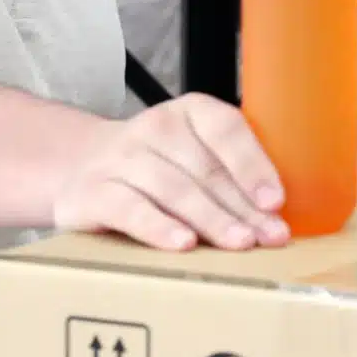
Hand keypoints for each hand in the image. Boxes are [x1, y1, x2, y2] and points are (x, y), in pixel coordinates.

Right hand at [53, 94, 290, 251]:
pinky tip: (183, 244)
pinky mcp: (93, 192)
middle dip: (243, 207)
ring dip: (211, 219)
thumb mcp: (195, 155)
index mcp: (190, 112)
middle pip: (206, 169)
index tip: (275, 201)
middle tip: (270, 236)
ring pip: (174, 189)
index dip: (253, 165)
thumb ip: (231, 173)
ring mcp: (121, 158)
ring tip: (240, 243)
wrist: (79, 166)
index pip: (226, 129)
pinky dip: (159, 227)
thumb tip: (276, 217)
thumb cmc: (160, 166)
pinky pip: (130, 209)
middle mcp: (154, 128)